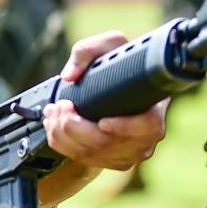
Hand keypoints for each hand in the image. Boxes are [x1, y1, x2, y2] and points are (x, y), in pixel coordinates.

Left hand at [43, 31, 166, 170]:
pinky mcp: (109, 162)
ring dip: (62, 134)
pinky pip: (81, 159)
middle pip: (106, 144)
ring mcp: (127, 155)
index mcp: (154, 112)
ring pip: (89, 154)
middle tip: (61, 105)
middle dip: (75, 127)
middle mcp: (144, 139)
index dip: (124, 128)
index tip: (104, 121)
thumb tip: (69, 76)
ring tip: (53, 112)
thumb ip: (89, 50)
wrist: (121, 88)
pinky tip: (54, 125)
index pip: (148, 127)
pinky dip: (61, 143)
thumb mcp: (110, 45)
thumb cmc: (121, 65)